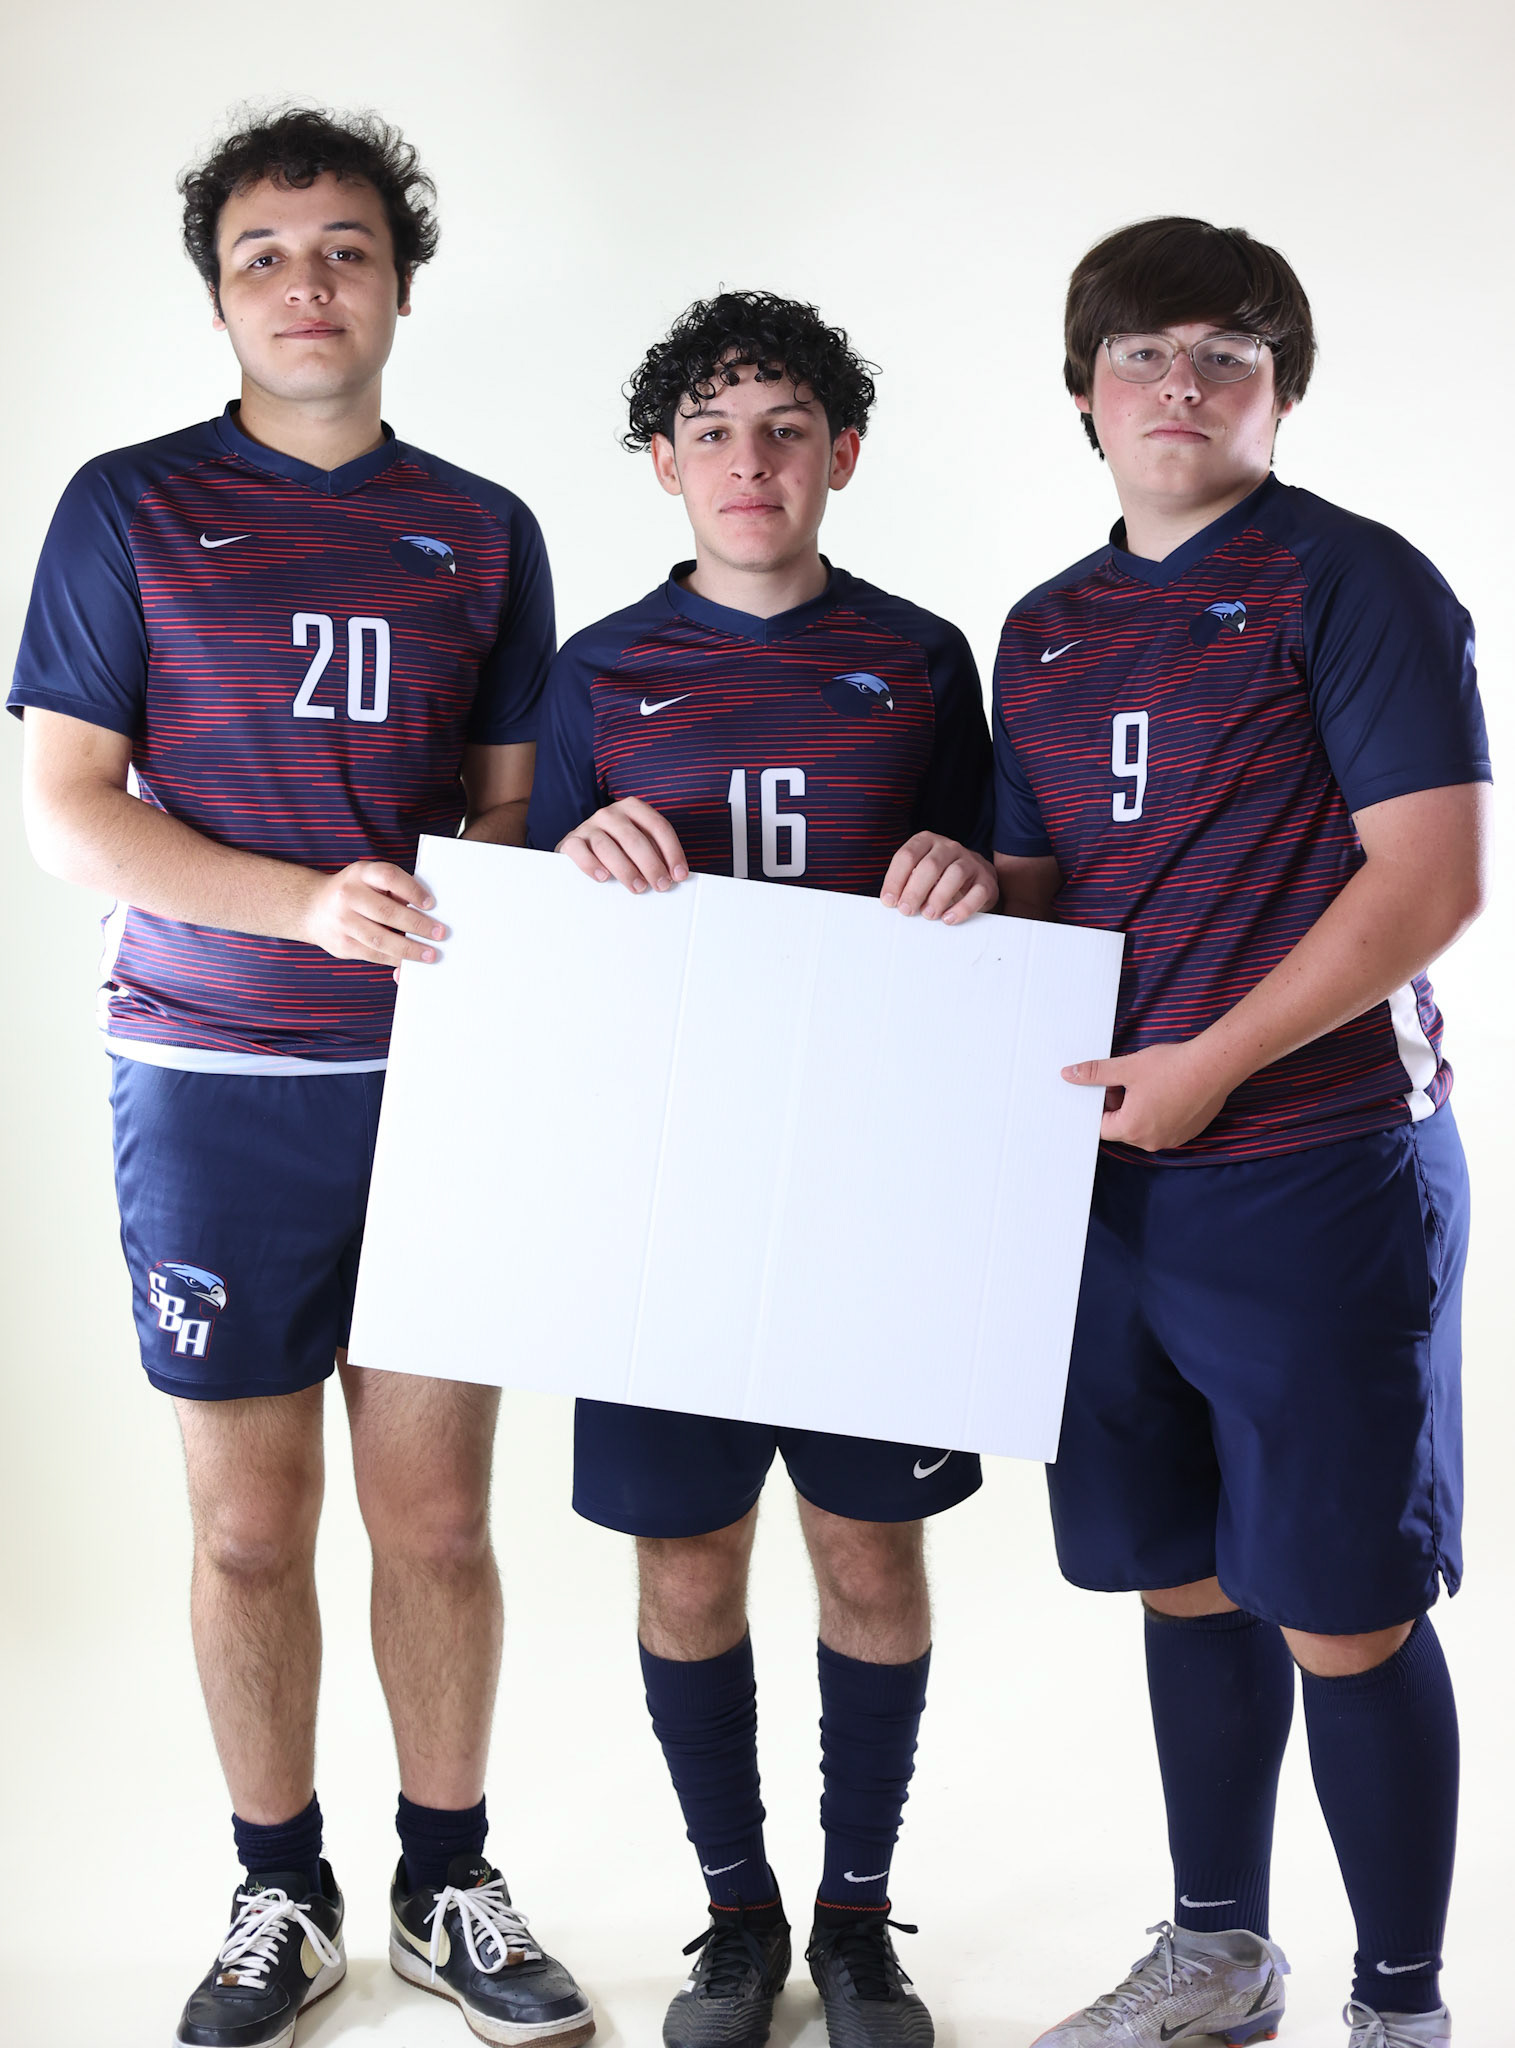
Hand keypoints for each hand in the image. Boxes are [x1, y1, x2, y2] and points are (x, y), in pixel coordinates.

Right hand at [299, 861, 447, 968]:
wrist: (312, 908)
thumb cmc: (354, 892)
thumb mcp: (369, 879)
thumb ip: (394, 890)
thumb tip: (427, 912)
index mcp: (360, 873)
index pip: (389, 877)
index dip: (412, 890)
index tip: (431, 904)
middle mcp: (347, 895)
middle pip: (387, 912)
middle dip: (417, 925)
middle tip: (440, 933)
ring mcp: (342, 922)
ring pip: (380, 939)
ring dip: (409, 949)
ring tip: (429, 954)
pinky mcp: (341, 945)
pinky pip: (373, 955)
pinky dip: (394, 960)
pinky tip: (409, 961)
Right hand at [558, 798, 689, 892]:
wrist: (580, 848)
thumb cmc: (618, 849)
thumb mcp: (638, 845)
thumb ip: (654, 853)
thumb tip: (675, 876)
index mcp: (633, 808)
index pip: (658, 827)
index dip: (672, 852)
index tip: (680, 875)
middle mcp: (611, 813)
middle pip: (635, 839)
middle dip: (651, 864)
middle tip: (661, 885)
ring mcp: (589, 826)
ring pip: (608, 846)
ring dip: (626, 869)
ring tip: (638, 887)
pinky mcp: (571, 841)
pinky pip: (580, 852)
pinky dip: (592, 865)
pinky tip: (604, 878)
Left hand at [880, 834, 996, 923]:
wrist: (975, 879)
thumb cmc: (939, 878)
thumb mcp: (919, 873)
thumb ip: (905, 883)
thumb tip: (891, 902)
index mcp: (927, 841)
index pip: (907, 856)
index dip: (895, 880)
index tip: (889, 901)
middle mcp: (949, 847)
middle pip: (930, 865)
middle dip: (915, 890)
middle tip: (906, 911)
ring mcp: (970, 862)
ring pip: (955, 874)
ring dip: (938, 897)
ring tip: (928, 915)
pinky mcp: (986, 880)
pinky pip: (977, 893)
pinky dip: (962, 908)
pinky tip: (948, 919)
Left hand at [1062, 1039, 1237, 1150]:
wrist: (1214, 1066)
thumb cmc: (1172, 1067)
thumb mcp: (1127, 1067)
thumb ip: (1095, 1073)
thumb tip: (1070, 1074)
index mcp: (1132, 1129)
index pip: (1101, 1126)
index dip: (1098, 1106)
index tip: (1103, 1090)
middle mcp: (1151, 1141)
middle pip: (1122, 1129)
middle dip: (1118, 1107)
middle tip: (1124, 1082)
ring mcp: (1171, 1139)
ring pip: (1143, 1128)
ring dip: (1138, 1110)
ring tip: (1146, 1084)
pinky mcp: (1187, 1133)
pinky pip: (1163, 1127)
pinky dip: (1158, 1113)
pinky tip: (1165, 1091)